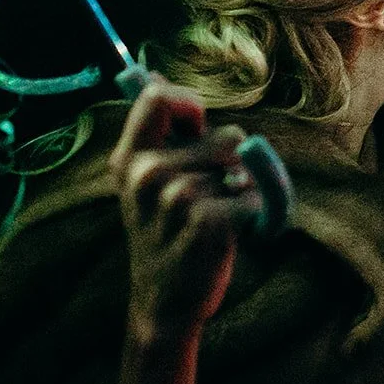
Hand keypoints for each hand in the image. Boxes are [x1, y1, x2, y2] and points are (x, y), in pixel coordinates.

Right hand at [108, 76, 261, 347]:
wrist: (165, 304)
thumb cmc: (165, 236)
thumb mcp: (145, 184)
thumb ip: (158, 136)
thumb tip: (156, 78)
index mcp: (129, 159)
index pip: (160, 98)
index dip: (190, 106)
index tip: (197, 130)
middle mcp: (147, 174)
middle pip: (224, 135)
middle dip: (231, 164)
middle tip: (210, 199)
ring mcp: (176, 198)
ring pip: (242, 165)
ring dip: (242, 190)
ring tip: (215, 219)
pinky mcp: (208, 222)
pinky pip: (254, 197)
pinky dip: (254, 214)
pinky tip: (231, 235)